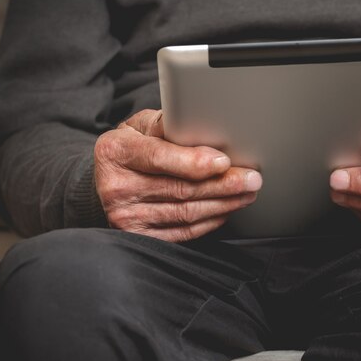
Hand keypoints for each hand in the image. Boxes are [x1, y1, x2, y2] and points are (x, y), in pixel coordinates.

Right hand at [94, 109, 261, 241]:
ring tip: (246, 193)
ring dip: (223, 204)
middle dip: (222, 184)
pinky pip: (183, 232)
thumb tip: (203, 124)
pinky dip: (210, 222)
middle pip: (180, 189)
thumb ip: (169, 125)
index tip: (224, 161)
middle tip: (251, 179)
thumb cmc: (134, 147)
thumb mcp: (143, 126)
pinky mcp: (139, 236)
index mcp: (115, 152)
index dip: (194, 162)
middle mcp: (116, 187)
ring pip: (186, 213)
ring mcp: (125, 216)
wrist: (109, 179)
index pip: (159, 158)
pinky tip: (226, 210)